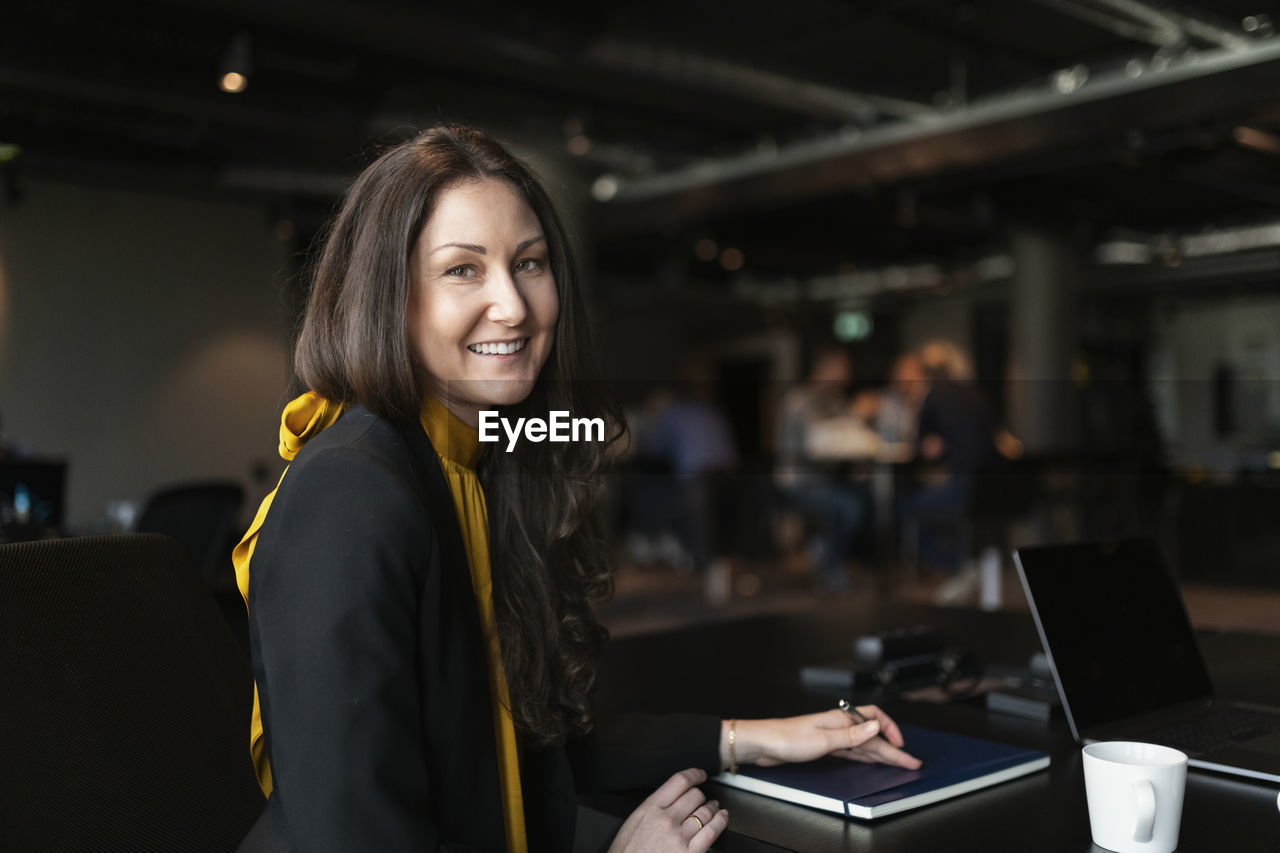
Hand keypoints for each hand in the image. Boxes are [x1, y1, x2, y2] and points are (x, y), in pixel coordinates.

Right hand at [607, 768, 727, 852]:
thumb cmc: (628, 852)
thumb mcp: (633, 822)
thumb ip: (653, 807)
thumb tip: (670, 798)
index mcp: (651, 809)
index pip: (679, 781)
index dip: (694, 775)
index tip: (699, 775)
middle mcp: (666, 820)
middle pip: (695, 796)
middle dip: (702, 795)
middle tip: (704, 798)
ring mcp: (679, 837)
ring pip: (705, 812)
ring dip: (713, 808)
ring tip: (715, 807)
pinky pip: (711, 832)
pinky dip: (720, 822)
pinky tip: (722, 818)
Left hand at [725, 707, 921, 769]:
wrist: (762, 743)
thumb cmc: (786, 738)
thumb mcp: (823, 740)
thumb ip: (852, 735)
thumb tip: (877, 727)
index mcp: (841, 718)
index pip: (875, 718)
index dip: (891, 731)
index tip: (902, 746)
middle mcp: (839, 725)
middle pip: (873, 735)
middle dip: (893, 748)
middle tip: (911, 762)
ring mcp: (832, 736)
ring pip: (864, 744)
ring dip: (882, 753)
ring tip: (898, 762)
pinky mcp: (825, 747)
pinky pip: (853, 751)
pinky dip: (866, 756)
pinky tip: (872, 760)